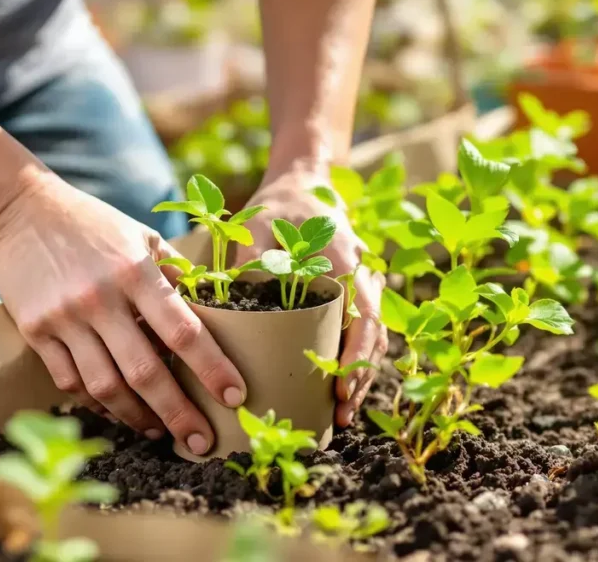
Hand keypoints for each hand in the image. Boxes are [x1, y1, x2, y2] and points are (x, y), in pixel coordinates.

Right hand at [0, 175, 245, 455]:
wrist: (17, 211)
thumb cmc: (90, 223)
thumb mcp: (141, 235)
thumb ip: (175, 273)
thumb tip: (213, 309)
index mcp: (135, 271)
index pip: (183, 331)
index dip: (212, 369)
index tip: (234, 397)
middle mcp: (100, 299)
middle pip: (146, 373)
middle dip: (179, 414)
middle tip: (202, 442)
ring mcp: (64, 318)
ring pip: (106, 387)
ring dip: (138, 417)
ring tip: (161, 431)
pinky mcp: (35, 332)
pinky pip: (71, 381)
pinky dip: (97, 403)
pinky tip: (118, 410)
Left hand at [234, 169, 386, 427]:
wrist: (304, 181)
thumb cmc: (281, 205)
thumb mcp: (260, 225)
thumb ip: (249, 259)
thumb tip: (224, 298)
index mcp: (346, 265)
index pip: (363, 319)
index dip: (354, 357)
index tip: (338, 387)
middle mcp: (364, 278)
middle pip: (373, 338)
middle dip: (358, 379)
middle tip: (340, 416)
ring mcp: (364, 286)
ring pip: (372, 339)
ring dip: (360, 375)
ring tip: (341, 413)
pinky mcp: (355, 293)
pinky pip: (364, 332)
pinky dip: (355, 359)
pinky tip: (339, 386)